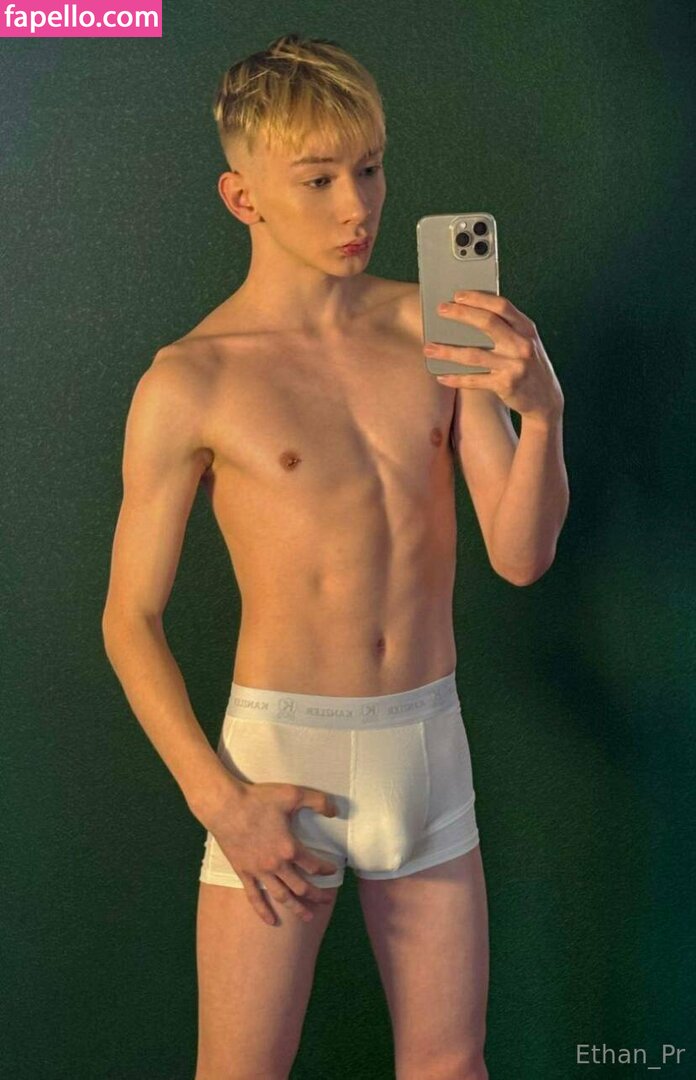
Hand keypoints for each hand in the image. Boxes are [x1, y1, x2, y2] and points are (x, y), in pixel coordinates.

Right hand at [199, 778, 339, 925]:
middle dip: (317, 895)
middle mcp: (276, 865)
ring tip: (308, 917)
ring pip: (282, 896)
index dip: (327, 869)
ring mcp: (259, 871)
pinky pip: (254, 897)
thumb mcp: (292, 794)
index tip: (333, 870)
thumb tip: (335, 811)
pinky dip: (263, 911)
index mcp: (290, 848)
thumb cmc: (258, 799)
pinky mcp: (243, 872)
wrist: (225, 806)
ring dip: (297, 908)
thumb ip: (317, 800)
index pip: (314, 865)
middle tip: (327, 900)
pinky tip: (272, 921)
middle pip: (302, 887)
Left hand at [424, 290, 563, 422]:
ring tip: (429, 348)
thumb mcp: (524, 342)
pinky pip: (475, 380)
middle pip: (488, 323)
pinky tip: (441, 376)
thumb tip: (468, 314)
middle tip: (440, 310)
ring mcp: (515, 365)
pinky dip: (456, 378)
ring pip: (475, 355)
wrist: (546, 400)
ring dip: (448, 351)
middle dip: (461, 314)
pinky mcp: (506, 385)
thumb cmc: (528, 366)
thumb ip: (506, 328)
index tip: (457, 295)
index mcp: (527, 328)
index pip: (502, 306)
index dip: (478, 298)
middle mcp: (522, 345)